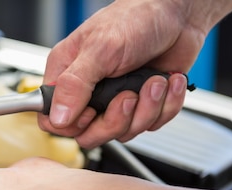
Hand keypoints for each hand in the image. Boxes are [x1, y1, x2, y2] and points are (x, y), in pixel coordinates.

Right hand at [38, 0, 207, 147]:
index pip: (53, 120)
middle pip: (89, 135)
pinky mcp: (142, 105)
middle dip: (115, 121)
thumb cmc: (135, 18)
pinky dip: (165, 106)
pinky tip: (165, 82)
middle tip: (128, 97)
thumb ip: (75, 85)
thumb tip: (57, 116)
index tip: (91, 110)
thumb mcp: (100, 49)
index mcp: (68, 77)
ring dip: (146, 109)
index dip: (72, 125)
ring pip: (122, 133)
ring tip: (154, 82)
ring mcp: (116, 102)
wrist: (178, 13)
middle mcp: (90, 93)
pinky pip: (150, 126)